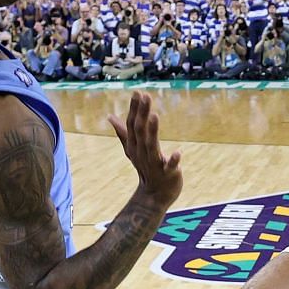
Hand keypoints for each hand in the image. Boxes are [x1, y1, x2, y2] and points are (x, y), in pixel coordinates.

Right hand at [108, 90, 181, 209]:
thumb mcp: (132, 149)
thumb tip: (110, 116)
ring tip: (154, 116)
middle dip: (142, 113)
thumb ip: (123, 132)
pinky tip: (178, 152)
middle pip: (140, 131)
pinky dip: (173, 160)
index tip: (138, 92)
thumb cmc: (145, 168)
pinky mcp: (168, 173)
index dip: (134, 109)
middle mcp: (142, 153)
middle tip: (145, 96)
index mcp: (134, 146)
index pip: (132, 125)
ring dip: (153, 131)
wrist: (154, 195)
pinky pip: (170, 167)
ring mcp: (154, 163)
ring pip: (151, 146)